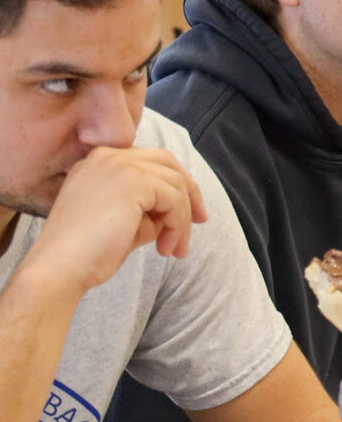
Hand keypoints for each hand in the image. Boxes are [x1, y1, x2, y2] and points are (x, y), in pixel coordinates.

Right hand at [26, 147, 207, 296]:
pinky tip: (166, 249)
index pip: (150, 162)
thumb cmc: (88, 252)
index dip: (175, 185)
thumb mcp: (125, 223)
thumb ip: (148, 210)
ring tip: (173, 249)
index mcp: (98, 163)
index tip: (189, 214)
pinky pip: (174, 199)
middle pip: (168, 163)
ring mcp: (118, 164)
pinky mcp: (133, 181)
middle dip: (190, 192)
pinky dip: (179, 226)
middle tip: (200, 222)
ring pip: (175, 184)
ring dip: (182, 220)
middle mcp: (106, 156)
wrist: (62, 265)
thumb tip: (175, 212)